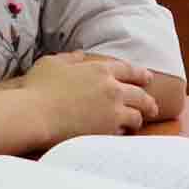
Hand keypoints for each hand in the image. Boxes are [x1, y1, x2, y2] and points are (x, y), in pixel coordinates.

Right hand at [15, 51, 159, 142]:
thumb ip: (69, 58)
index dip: (140, 74)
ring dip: (138, 118)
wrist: (36, 114)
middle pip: (140, 95)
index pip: (129, 70)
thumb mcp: (51, 63)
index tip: (148, 78)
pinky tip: (119, 133)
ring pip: (137, 115)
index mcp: (100, 69)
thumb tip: (80, 55)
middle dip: (148, 101)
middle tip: (152, 106)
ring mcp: (112, 111)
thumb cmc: (38, 87)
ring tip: (136, 123)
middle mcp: (112, 89)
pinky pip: (124, 132)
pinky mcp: (108, 131)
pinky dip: (123, 132)